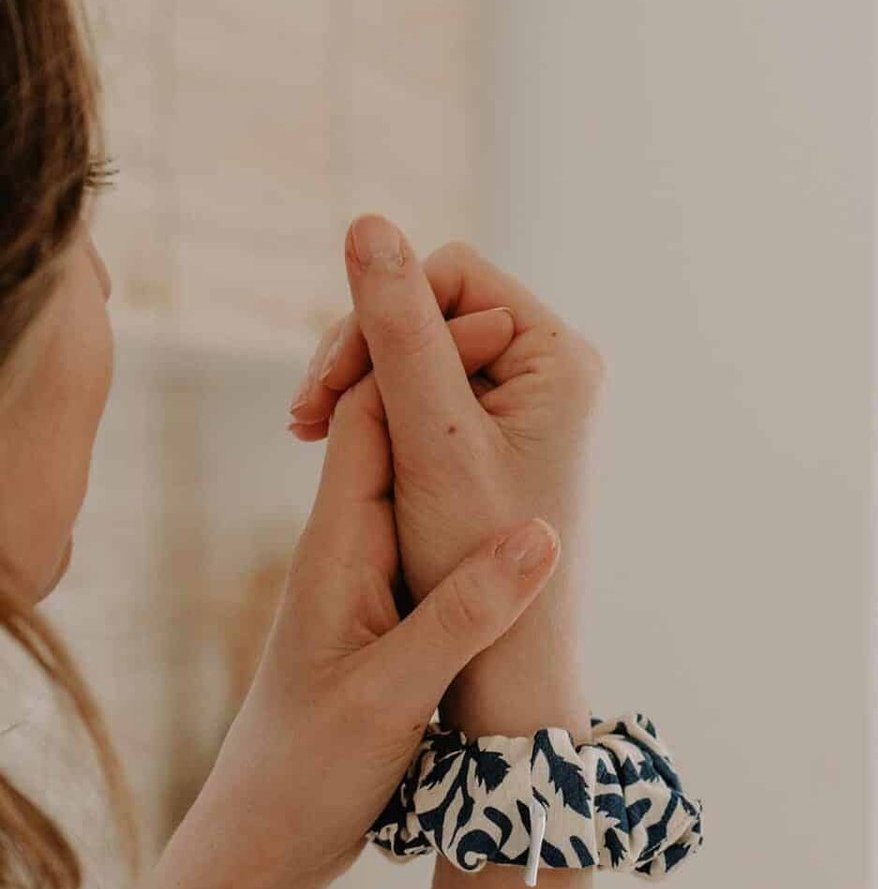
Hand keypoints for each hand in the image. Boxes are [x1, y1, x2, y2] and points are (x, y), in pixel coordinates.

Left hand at [134, 369, 558, 888]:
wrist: (265, 843)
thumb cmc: (310, 772)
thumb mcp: (393, 694)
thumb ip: (464, 614)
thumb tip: (540, 532)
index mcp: (338, 547)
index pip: (378, 415)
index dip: (431, 357)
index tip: (505, 327)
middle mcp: (348, 551)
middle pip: (399, 434)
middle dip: (456, 386)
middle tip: (534, 353)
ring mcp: (368, 586)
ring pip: (421, 490)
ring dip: (472, 450)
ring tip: (542, 417)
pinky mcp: (387, 624)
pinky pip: (435, 544)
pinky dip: (477, 517)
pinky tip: (526, 523)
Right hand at [289, 216, 603, 736]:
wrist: (510, 668)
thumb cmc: (476, 560)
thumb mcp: (428, 436)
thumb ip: (398, 330)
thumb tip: (366, 220)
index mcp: (563, 357)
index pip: (451, 275)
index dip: (377, 313)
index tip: (324, 387)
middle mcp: (561, 372)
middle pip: (438, 311)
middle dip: (364, 352)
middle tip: (303, 421)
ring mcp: (537, 407)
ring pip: (427, 355)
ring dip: (365, 384)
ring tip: (311, 435)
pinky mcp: (508, 440)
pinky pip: (435, 397)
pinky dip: (384, 416)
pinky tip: (342, 450)